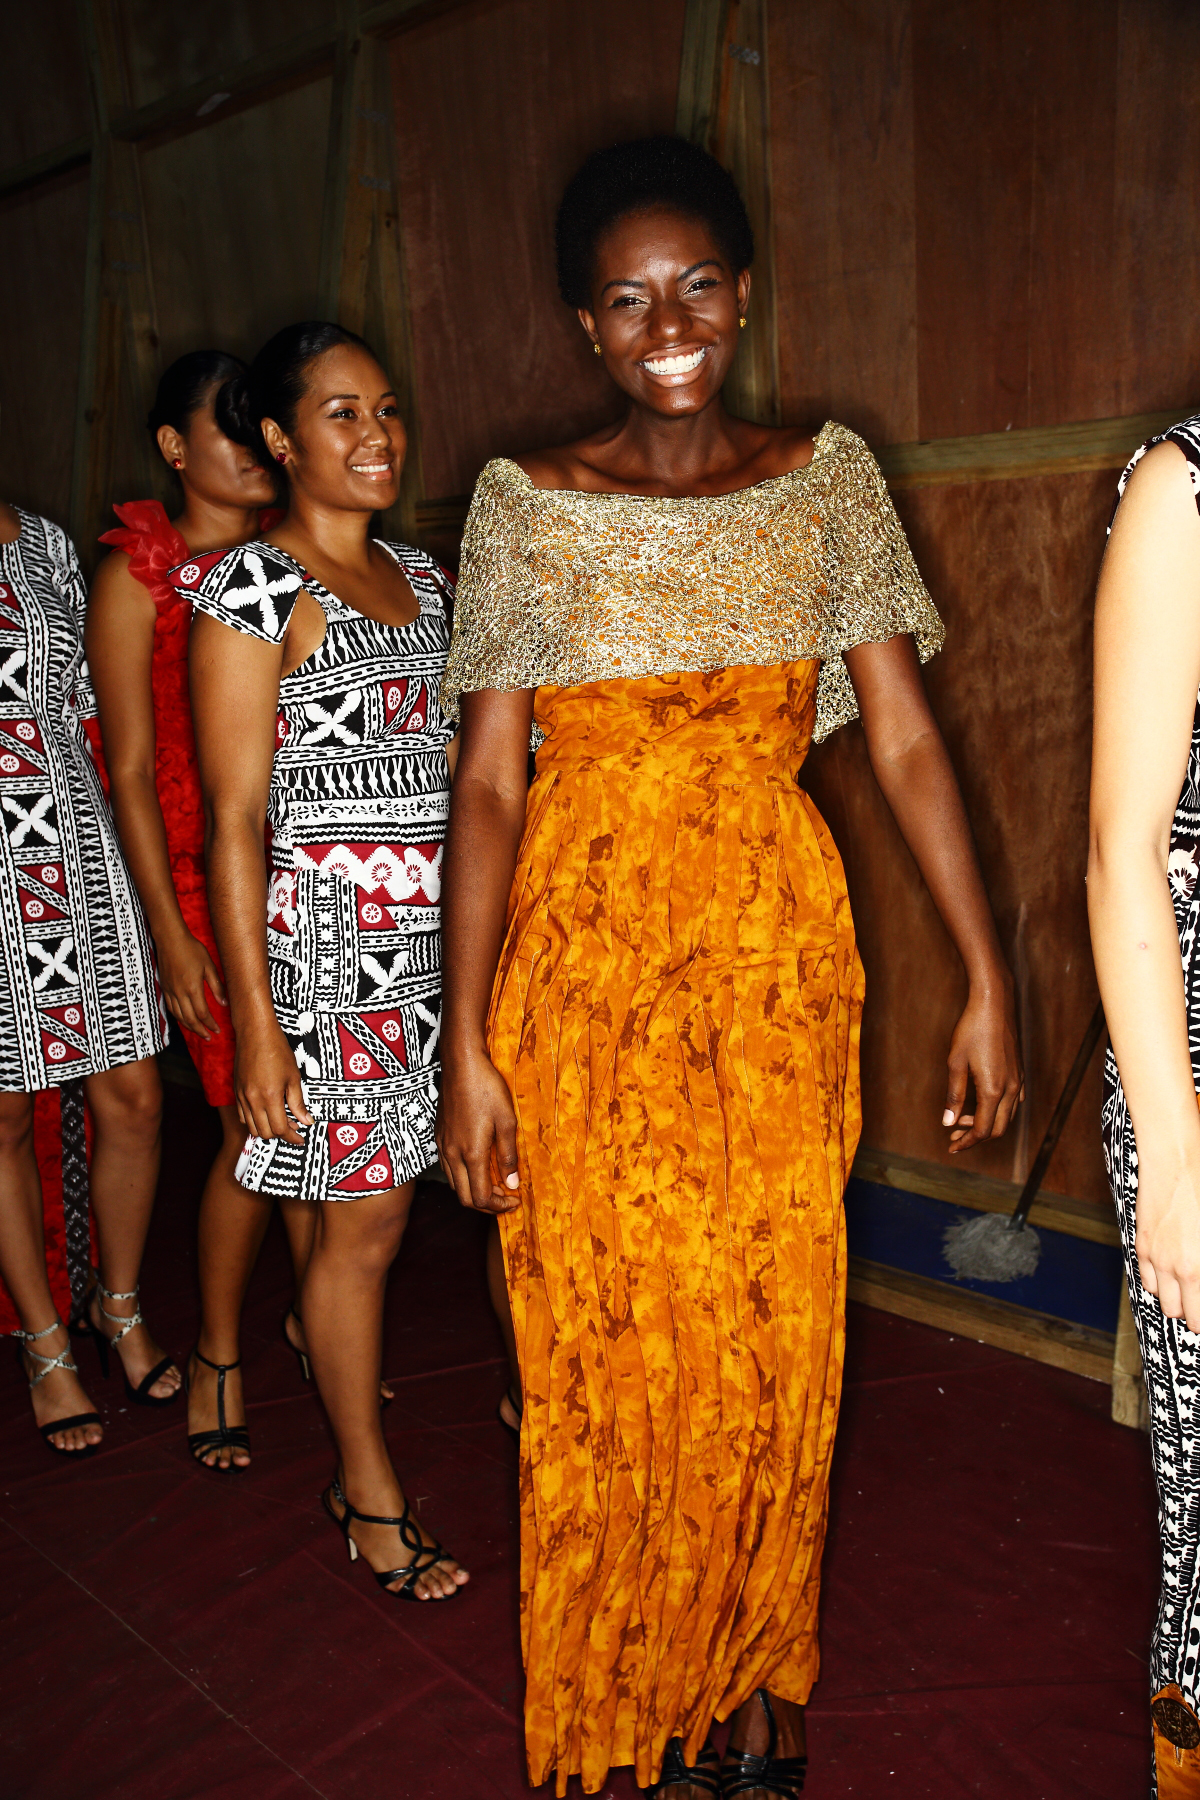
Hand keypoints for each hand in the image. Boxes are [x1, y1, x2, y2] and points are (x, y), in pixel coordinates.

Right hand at [156, 926, 227, 1039]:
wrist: (170, 940)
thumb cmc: (191, 949)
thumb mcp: (209, 965)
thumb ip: (217, 986)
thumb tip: (224, 1003)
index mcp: (192, 988)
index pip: (202, 1014)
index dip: (210, 1024)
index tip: (217, 1029)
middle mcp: (179, 993)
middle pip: (190, 1019)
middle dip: (200, 1030)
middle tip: (209, 1037)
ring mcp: (170, 991)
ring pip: (179, 1016)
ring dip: (189, 1027)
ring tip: (199, 1032)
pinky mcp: (165, 988)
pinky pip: (171, 1008)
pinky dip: (179, 1017)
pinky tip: (185, 1019)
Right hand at [234, 1016, 312, 1143]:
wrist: (255, 1032)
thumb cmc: (277, 1050)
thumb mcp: (294, 1077)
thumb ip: (298, 1102)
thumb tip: (306, 1121)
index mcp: (270, 1097)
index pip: (280, 1129)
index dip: (292, 1137)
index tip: (301, 1138)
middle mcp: (253, 1100)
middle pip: (265, 1133)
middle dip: (280, 1134)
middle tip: (293, 1127)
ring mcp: (242, 1097)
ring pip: (252, 1127)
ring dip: (266, 1129)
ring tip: (281, 1120)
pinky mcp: (236, 1092)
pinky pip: (243, 1116)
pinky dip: (254, 1121)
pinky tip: (266, 1113)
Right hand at [436, 1044, 520, 1212]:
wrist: (461, 1064)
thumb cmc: (487, 1089)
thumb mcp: (507, 1122)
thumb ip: (508, 1156)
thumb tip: (512, 1184)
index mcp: (471, 1154)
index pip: (481, 1197)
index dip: (500, 1206)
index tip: (516, 1201)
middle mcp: (452, 1155)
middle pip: (465, 1198)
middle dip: (487, 1205)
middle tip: (507, 1198)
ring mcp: (442, 1146)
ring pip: (455, 1185)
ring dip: (475, 1192)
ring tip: (496, 1185)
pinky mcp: (439, 1137)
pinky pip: (449, 1169)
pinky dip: (465, 1178)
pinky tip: (479, 1167)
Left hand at [943, 982, 1023, 1152]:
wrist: (995, 1003)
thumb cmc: (971, 1030)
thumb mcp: (955, 1063)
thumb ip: (954, 1095)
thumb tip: (948, 1122)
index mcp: (994, 1090)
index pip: (983, 1130)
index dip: (967, 1142)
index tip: (951, 1146)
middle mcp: (1011, 1089)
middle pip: (999, 1129)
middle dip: (976, 1137)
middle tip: (954, 1136)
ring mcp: (1019, 1081)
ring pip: (1007, 1116)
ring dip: (987, 1124)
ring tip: (963, 1119)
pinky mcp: (1019, 1072)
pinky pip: (1014, 1102)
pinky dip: (998, 1111)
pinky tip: (983, 1105)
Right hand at [1136, 1151, 1199, 1331]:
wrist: (1175, 1160)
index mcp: (1196, 1269)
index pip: (1199, 1315)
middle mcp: (1174, 1268)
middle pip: (1179, 1312)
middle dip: (1192, 1312)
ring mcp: (1155, 1256)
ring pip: (1162, 1299)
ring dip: (1175, 1300)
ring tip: (1189, 1292)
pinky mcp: (1142, 1242)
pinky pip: (1147, 1278)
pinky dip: (1158, 1283)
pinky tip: (1170, 1276)